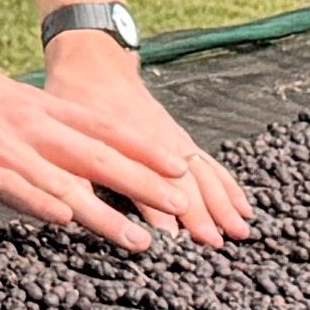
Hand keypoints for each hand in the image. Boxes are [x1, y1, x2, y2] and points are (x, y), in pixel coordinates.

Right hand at [0, 49, 229, 253]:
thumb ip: (29, 120)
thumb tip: (56, 139)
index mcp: (34, 106)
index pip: (101, 126)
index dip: (144, 146)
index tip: (182, 164)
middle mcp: (27, 122)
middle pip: (97, 153)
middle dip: (145, 181)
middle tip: (184, 205)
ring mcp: (1, 144)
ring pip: (65, 179)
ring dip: (106, 211)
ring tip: (141, 239)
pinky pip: (13, 186)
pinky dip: (42, 203)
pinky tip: (66, 223)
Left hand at [40, 33, 253, 246]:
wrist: (94, 64)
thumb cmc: (76, 102)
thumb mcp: (66, 134)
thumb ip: (76, 171)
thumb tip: (80, 208)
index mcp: (127, 143)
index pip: (148, 181)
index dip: (161, 211)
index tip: (176, 239)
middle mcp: (157, 142)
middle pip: (183, 180)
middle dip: (201, 213)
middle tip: (216, 244)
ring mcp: (173, 139)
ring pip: (203, 172)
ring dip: (222, 203)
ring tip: (240, 231)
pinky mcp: (180, 138)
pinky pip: (211, 163)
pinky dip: (228, 185)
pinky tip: (244, 206)